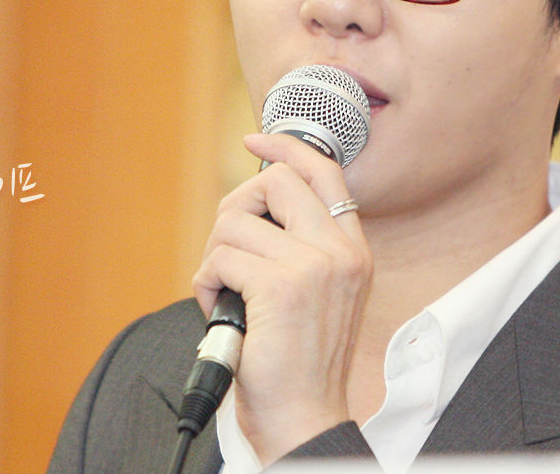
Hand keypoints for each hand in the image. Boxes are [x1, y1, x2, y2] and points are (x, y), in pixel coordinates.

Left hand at [192, 132, 373, 464]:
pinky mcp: (280, 286)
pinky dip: (207, 283)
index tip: (256, 141)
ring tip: (225, 294)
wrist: (304, 418)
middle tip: (227, 249)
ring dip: (214, 257)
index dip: (286, 147)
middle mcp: (340, 252)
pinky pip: (221, 257)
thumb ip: (300, 247)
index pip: (326, 172)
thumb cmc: (298, 362)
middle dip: (234, 209)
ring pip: (235, 222)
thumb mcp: (317, 294)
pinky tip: (221, 309)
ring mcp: (313, 266)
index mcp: (352, 250)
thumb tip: (254, 200)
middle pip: (275, 182)